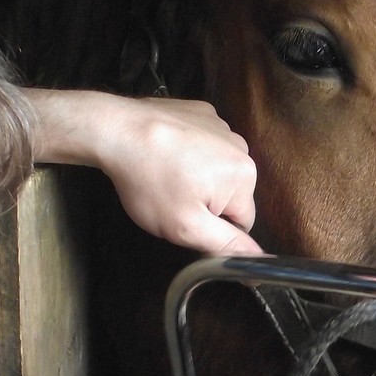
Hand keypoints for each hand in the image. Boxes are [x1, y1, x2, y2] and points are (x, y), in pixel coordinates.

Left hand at [27, 89, 261, 255]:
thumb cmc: (150, 181)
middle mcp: (241, 147)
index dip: (212, 229)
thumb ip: (227, 246)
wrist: (115, 130)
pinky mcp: (201, 112)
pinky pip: (203, 145)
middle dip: (205, 203)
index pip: (242, 222)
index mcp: (244, 176)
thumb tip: (259, 263)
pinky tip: (165, 154)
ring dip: (196, 177)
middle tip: (171, 199)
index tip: (184, 219)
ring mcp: (221, 126)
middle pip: (230, 194)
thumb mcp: (187, 227)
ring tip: (165, 175)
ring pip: (216, 170)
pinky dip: (187, 152)